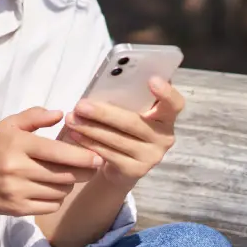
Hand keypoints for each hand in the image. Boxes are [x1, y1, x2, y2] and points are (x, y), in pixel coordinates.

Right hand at [0, 107, 103, 216]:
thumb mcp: (9, 125)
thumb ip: (34, 116)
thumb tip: (61, 114)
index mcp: (17, 144)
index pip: (56, 152)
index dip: (81, 156)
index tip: (98, 156)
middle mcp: (17, 169)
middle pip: (63, 174)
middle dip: (83, 171)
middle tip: (92, 166)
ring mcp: (17, 191)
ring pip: (60, 191)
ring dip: (69, 183)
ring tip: (67, 175)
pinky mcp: (18, 209)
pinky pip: (51, 206)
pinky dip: (57, 198)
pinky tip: (52, 188)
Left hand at [62, 77, 184, 190]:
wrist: (122, 165)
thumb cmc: (124, 127)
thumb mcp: (129, 111)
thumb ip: (127, 98)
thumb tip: (110, 75)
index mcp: (166, 116)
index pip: (175, 104)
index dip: (166, 92)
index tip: (151, 79)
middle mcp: (164, 137)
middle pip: (133, 122)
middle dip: (103, 113)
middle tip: (80, 105)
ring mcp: (152, 156)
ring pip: (117, 140)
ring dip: (90, 128)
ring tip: (72, 119)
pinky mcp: (136, 171)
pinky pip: (109, 155)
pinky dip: (89, 143)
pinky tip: (75, 135)